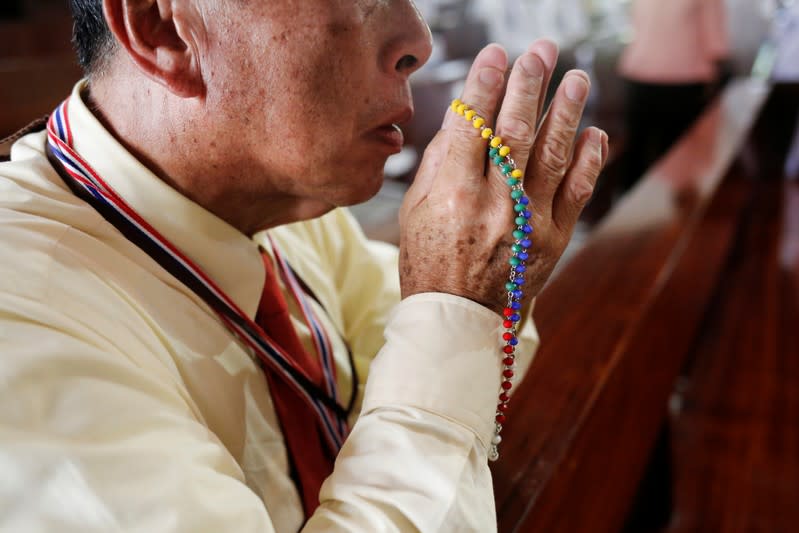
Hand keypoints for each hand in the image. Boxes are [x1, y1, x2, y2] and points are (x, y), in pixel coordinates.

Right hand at [399, 41, 607, 313]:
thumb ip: (439, 163)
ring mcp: (529, 222)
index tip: (496, 53)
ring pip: (553, 155)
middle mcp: (495, 205)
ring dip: (567, 111)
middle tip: (541, 51)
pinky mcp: (553, 239)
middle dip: (529, 84)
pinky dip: (588, 160)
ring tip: (577, 77)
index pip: (473, 126)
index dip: (485, 84)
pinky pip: (577, 193)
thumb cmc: (430, 262)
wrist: (461, 320)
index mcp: (453, 195)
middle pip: (516, 131)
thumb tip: (464, 119)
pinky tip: (594, 132)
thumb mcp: (415, 212)